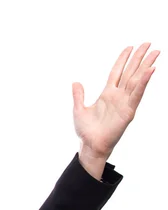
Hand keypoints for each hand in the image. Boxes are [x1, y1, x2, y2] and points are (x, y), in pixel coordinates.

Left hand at [72, 43, 158, 160]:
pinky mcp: (129, 111)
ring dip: (146, 66)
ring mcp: (125, 102)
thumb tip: (75, 82)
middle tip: (148, 43)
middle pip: (130, 72)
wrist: (90, 145)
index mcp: (107, 94)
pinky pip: (137, 94)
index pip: (117, 72)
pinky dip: (143, 82)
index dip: (123, 60)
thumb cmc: (86, 131)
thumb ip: (79, 95)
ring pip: (137, 80)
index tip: (130, 47)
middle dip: (139, 58)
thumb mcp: (79, 109)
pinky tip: (150, 70)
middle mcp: (118, 96)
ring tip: (155, 52)